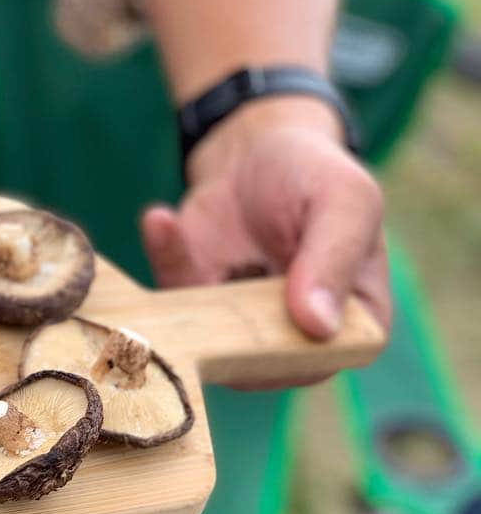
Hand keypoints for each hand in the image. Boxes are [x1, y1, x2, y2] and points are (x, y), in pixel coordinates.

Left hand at [139, 97, 389, 387]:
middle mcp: (291, 338)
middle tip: (201, 278)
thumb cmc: (317, 177)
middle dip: (223, 325)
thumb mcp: (345, 201)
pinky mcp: (192, 300)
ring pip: (202, 334)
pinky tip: (159, 219)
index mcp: (352, 325)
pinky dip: (162, 254)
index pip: (324, 360)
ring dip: (182, 284)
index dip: (291, 349)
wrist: (260, 152)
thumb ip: (336, 258)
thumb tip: (318, 327)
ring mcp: (235, 325)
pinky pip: (170, 292)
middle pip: (252, 361)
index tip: (264, 307)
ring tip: (169, 229)